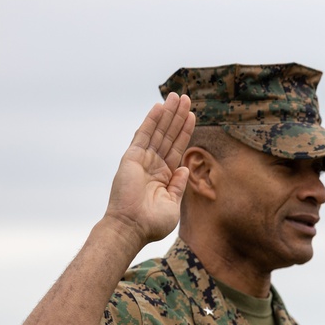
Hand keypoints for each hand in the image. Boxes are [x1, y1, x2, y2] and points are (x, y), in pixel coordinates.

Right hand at [104, 92, 194, 246]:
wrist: (132, 227)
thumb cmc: (152, 223)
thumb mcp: (173, 203)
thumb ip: (178, 185)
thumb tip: (185, 168)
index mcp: (165, 175)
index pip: (177, 147)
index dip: (185, 131)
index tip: (192, 115)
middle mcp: (154, 164)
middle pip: (169, 135)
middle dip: (178, 116)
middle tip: (186, 98)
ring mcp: (142, 159)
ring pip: (159, 131)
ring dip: (168, 114)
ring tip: (177, 97)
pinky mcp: (132, 157)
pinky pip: (144, 135)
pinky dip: (151, 120)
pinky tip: (159, 107)